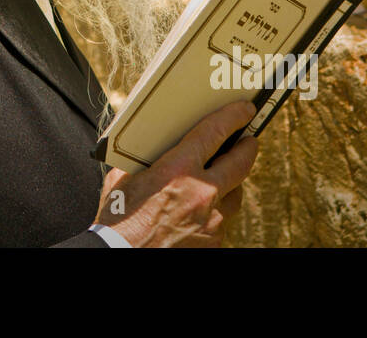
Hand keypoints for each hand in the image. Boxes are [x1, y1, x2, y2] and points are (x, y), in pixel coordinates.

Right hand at [95, 100, 258, 246]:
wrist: (120, 255)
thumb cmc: (117, 220)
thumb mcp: (124, 179)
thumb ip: (143, 162)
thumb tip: (150, 149)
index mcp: (177, 170)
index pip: (215, 132)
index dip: (234, 117)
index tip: (244, 110)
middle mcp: (201, 193)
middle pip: (240, 163)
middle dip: (247, 147)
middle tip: (249, 140)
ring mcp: (211, 221)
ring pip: (234, 196)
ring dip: (230, 185)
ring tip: (223, 180)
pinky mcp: (212, 242)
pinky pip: (221, 222)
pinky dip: (214, 214)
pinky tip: (200, 213)